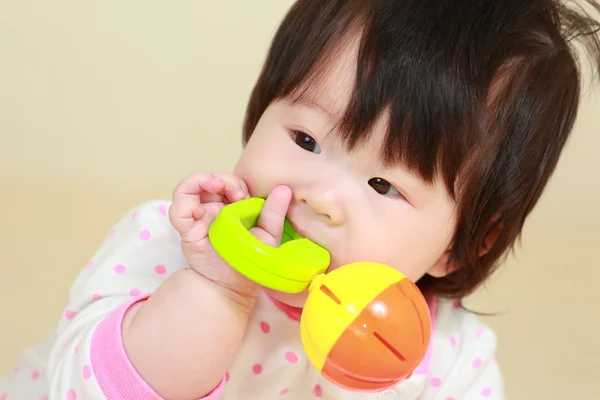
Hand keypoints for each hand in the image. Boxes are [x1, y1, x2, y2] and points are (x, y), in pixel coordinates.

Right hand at [169, 171, 292, 298]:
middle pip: (209, 180)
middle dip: (223, 179)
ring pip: (188, 188)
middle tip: (238, 193)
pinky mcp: (188, 231)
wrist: (236, 288)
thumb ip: (274, 213)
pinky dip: (184, 202)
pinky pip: (177, 212)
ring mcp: (199, 219)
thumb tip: (285, 189)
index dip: (236, 182)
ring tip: (216, 185)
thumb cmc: (252, 262)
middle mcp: (213, 210)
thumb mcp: (269, 236)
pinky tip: (200, 208)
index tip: (247, 195)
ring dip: (200, 180)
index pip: (228, 182)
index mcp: (231, 208)